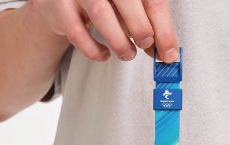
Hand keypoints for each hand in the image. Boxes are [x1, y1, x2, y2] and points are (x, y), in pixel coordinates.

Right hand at [27, 0, 178, 61]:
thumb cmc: (107, 1)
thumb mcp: (131, 5)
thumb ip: (148, 22)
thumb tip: (166, 51)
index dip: (164, 30)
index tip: (169, 53)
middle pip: (128, 1)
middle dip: (142, 31)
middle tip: (146, 45)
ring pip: (102, 16)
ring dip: (120, 43)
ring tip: (128, 53)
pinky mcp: (59, 6)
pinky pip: (77, 33)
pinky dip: (94, 50)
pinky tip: (104, 54)